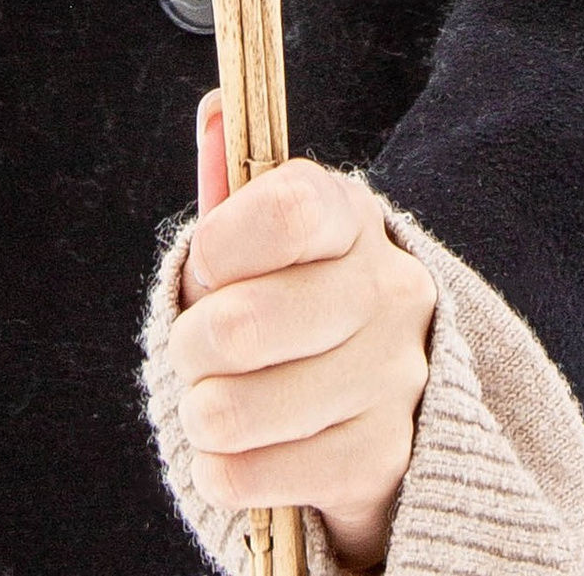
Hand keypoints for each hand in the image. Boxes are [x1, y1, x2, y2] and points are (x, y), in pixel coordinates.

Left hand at [173, 91, 434, 572]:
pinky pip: (248, 475)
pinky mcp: (379, 463)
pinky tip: (245, 451)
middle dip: (191, 345)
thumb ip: (232, 184)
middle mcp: (387, 293)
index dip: (221, 244)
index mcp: (351, 220)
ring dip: (202, 413)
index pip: (288, 210)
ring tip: (222, 403)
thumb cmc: (291, 305)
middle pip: (242, 326)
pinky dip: (221, 471)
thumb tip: (215, 109)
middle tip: (201, 350)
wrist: (373, 411)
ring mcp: (393, 381)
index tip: (208, 266)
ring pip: (233, 411)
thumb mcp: (263, 241)